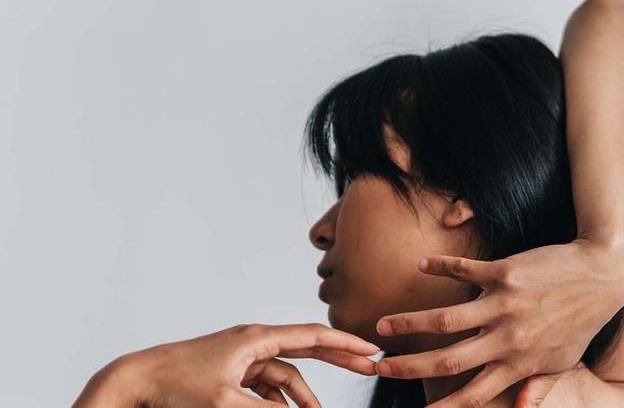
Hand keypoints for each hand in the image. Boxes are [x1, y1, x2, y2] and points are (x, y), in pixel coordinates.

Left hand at [72, 323, 378, 407]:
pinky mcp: (233, 370)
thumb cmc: (177, 384)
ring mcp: (243, 356)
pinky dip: (279, 399)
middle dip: (338, 358)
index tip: (369, 347)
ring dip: (303, 394)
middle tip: (369, 366)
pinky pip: (266, 384)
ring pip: (285, 372)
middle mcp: (254, 342)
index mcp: (256, 339)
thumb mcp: (225, 404)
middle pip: (307, 347)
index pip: (311, 336)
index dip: (344, 343)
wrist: (139, 379)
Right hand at [373, 239, 623, 406]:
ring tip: (383, 324)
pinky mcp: (505, 272)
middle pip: (449, 359)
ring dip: (410, 322)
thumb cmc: (582, 319)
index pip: (476, 394)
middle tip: (377, 364)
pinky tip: (422, 264)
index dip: (445, 407)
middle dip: (409, 366)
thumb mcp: (564, 360)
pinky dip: (440, 267)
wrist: (604, 274)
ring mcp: (504, 304)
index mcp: (521, 363)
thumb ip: (538, 385)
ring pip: (446, 318)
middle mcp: (508, 338)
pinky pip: (464, 270)